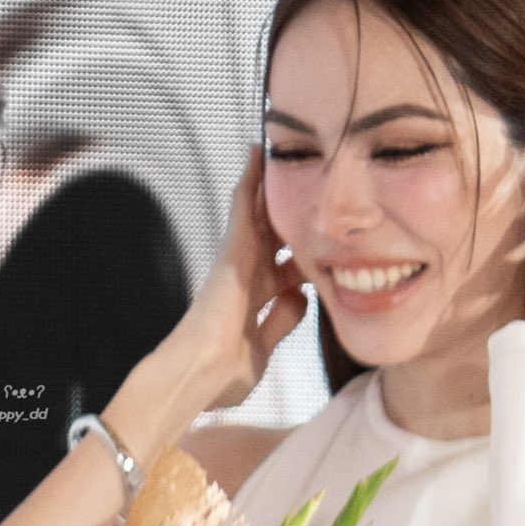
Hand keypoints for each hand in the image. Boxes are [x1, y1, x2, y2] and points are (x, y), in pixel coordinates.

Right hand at [166, 144, 311, 412]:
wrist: (197, 375)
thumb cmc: (223, 373)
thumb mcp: (264, 347)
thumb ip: (282, 321)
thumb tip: (300, 296)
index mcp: (256, 301)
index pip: (288, 269)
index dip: (308, 254)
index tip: (327, 241)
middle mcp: (249, 276)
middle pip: (276, 235)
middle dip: (294, 213)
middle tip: (312, 180)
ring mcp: (239, 260)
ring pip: (259, 213)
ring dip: (270, 185)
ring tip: (281, 150)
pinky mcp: (231, 248)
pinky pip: (242, 206)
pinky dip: (250, 180)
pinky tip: (257, 152)